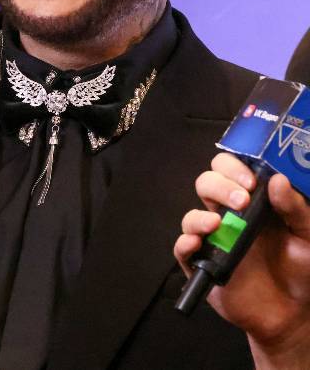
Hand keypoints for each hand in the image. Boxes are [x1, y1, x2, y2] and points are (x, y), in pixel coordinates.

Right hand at [174, 153, 309, 367]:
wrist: (293, 313)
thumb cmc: (302, 269)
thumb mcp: (309, 236)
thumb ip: (295, 208)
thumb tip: (278, 180)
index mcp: (252, 202)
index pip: (230, 169)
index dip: (234, 167)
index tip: (251, 179)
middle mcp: (228, 215)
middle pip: (206, 183)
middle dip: (220, 186)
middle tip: (241, 200)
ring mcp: (213, 240)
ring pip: (192, 215)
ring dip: (201, 216)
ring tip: (218, 225)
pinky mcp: (202, 264)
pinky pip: (183, 249)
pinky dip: (186, 242)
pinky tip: (199, 243)